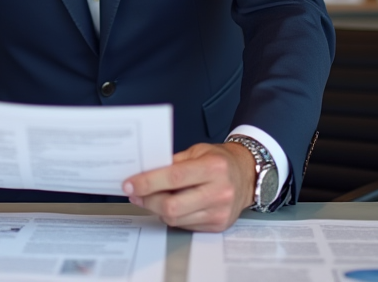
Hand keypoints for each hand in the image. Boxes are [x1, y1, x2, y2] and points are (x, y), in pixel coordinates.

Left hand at [122, 141, 256, 231]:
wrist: (247, 175)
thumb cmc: (220, 161)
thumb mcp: (197, 151)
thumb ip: (173, 162)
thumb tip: (144, 172)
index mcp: (213, 168)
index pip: (174, 178)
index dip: (147, 182)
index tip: (129, 184)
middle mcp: (219, 192)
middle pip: (172, 205)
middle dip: (148, 200)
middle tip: (135, 193)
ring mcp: (219, 212)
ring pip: (176, 218)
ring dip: (157, 209)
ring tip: (150, 198)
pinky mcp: (218, 225)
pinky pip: (185, 225)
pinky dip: (172, 216)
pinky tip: (171, 205)